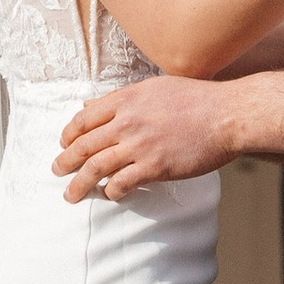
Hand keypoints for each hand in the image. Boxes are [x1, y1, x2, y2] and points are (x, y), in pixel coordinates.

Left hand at [55, 78, 232, 198]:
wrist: (227, 115)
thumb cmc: (196, 99)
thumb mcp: (154, 87)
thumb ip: (121, 97)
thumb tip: (90, 103)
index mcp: (125, 100)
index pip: (83, 118)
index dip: (68, 134)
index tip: (64, 144)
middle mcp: (127, 122)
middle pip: (83, 145)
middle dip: (65, 161)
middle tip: (57, 171)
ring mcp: (139, 145)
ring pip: (95, 168)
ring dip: (79, 184)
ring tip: (71, 195)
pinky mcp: (154, 167)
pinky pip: (122, 183)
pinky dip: (112, 192)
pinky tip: (111, 195)